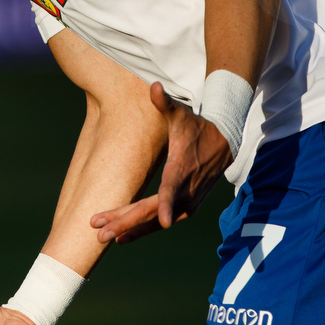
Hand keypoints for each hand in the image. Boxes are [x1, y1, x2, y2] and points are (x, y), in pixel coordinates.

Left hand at [89, 81, 232, 244]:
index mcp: (182, 169)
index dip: (168, 205)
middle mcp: (185, 190)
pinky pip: (162, 221)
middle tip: (100, 233)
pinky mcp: (187, 207)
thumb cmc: (196, 127)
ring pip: (155, 220)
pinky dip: (143, 230)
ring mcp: (187, 202)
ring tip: (104, 237)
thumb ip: (165, 103)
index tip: (164, 222)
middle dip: (125, 222)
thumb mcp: (181, 115)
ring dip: (130, 229)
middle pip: (154, 211)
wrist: (224, 142)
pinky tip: (123, 237)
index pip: (173, 189)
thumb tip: (154, 86)